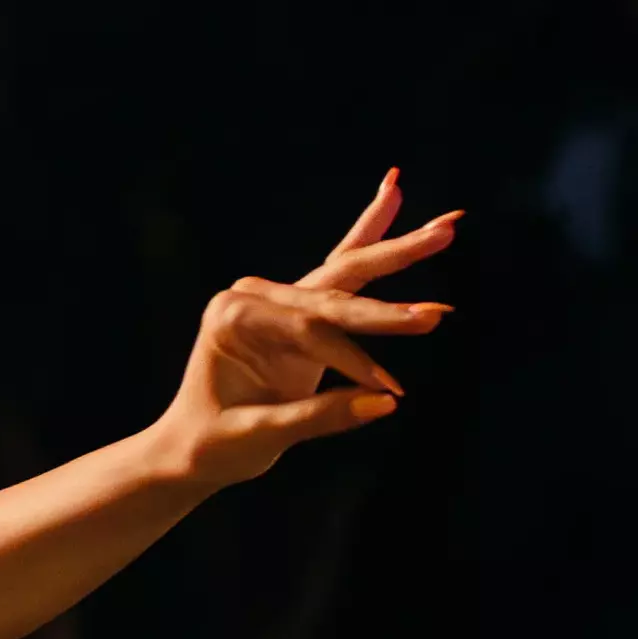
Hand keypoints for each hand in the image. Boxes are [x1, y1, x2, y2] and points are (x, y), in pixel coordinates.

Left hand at [159, 170, 457, 490]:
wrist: (189, 447)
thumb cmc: (216, 445)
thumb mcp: (262, 436)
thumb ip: (321, 417)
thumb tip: (385, 404)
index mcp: (234, 316)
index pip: (311, 330)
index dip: (355, 359)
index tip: (391, 389)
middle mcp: (252, 295)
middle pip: (337, 279)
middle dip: (396, 261)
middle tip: (446, 237)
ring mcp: (274, 297)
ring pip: (346, 267)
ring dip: (398, 243)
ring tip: (448, 222)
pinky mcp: (295, 308)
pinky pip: (342, 271)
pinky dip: (372, 236)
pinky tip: (394, 191)